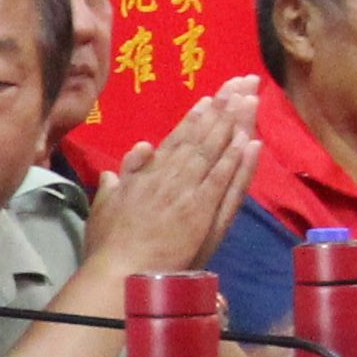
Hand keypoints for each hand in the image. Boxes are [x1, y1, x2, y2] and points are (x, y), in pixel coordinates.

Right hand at [74, 79, 253, 285]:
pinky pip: (225, 181)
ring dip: (235, 124)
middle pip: (202, 136)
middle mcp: (171, 177)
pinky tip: (251, 142)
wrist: (122, 274)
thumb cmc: (108, 246)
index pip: (176, 139)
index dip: (196, 117)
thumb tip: (131, 156)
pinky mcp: (205, 213)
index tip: (211, 98)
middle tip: (242, 82)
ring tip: (251, 99)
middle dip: (223, 107)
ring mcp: (190, 194)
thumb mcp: (105, 206)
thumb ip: (119, 180)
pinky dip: (239, 161)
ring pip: (216, 152)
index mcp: (147, 174)